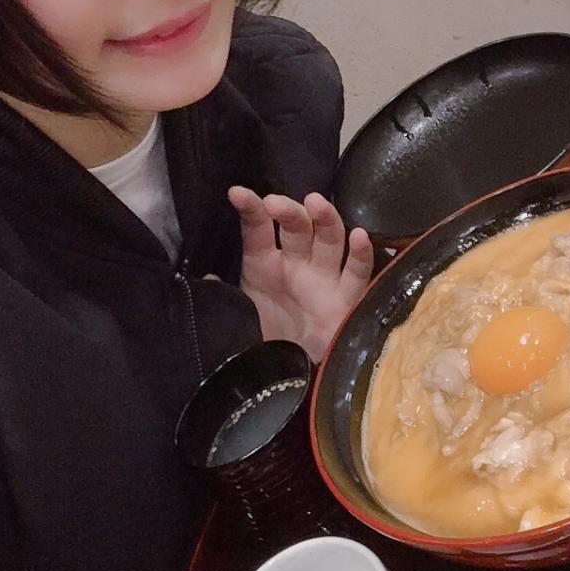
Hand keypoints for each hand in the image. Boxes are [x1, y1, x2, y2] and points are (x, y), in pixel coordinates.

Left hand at [228, 187, 373, 362]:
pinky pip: (357, 273)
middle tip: (275, 204)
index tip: (236, 194)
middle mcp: (296, 263)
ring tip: (315, 203)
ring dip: (325, 219)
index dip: (249, 208)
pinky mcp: (348, 298)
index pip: (258, 228)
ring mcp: (324, 278)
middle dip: (288, 211)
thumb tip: (208, 282)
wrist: (292, 376)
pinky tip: (360, 236)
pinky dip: (362, 254)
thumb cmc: (266, 338)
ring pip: (329, 240)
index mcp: (264, 263)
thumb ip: (223, 298)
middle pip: (297, 227)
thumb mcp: (238, 315)